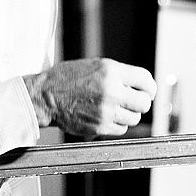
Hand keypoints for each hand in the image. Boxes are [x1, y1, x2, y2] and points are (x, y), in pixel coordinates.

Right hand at [23, 58, 156, 136]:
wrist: (44, 95)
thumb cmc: (67, 78)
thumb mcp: (93, 66)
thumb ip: (118, 75)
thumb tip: (142, 86)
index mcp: (110, 70)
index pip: (145, 80)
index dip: (150, 87)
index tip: (148, 91)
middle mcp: (111, 90)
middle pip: (144, 102)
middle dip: (141, 102)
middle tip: (133, 102)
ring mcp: (106, 110)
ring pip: (134, 118)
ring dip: (128, 114)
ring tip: (114, 108)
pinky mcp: (100, 126)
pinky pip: (121, 129)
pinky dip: (117, 124)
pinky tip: (105, 116)